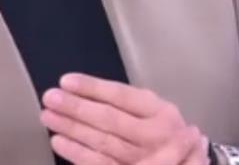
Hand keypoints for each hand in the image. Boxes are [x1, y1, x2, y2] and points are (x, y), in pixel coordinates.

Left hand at [39, 73, 209, 164]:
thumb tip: (80, 87)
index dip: (93, 88)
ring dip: (72, 128)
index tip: (67, 81)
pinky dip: (77, 153)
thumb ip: (129, 102)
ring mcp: (143, 158)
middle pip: (110, 119)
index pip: (122, 96)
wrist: (189, 163)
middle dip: (77, 107)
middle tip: (51, 97)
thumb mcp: (156, 112)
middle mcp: (154, 135)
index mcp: (161, 112)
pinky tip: (58, 141)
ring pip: (102, 142)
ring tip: (49, 116)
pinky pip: (100, 163)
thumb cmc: (167, 135)